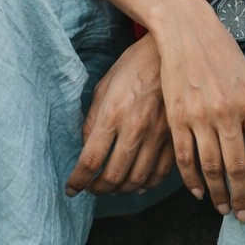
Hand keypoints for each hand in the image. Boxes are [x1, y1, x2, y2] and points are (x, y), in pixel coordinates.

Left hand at [65, 33, 174, 196]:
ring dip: (120, 190)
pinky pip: (160, 173)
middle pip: (113, 176)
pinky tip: (136, 182)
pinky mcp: (173, 137)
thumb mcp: (104, 87)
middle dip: (97, 189)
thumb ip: (93, 121)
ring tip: (111, 187)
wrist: (167, 54)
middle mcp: (135, 128)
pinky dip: (146, 184)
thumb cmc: (132, 67)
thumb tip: (87, 150)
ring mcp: (157, 135)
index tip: (70, 189)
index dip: (77, 181)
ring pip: (137, 180)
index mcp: (113, 114)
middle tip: (91, 188)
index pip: (91, 160)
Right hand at [154, 0, 244, 222]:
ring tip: (224, 210)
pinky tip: (198, 192)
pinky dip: (192, 179)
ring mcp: (200, 116)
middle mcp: (228, 113)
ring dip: (219, 194)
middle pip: (238, 167)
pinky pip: (185, 157)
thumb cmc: (225, 55)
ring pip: (212, 167)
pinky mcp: (177, 117)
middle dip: (243, 196)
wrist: (189, 31)